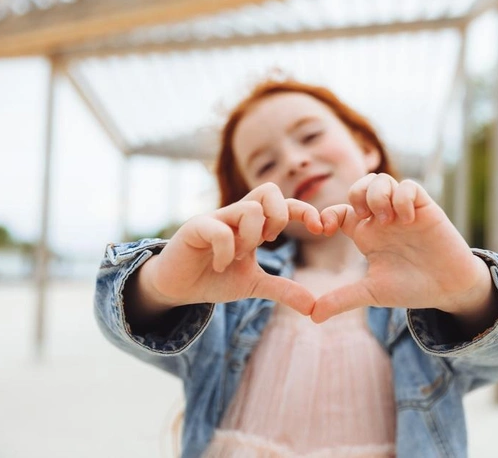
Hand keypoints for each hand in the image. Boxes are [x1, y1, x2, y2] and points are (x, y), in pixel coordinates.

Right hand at [135, 183, 322, 318]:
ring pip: (249, 209)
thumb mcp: (254, 285)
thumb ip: (283, 289)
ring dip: (252, 237)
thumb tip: (314, 306)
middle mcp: (236, 215)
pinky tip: (221, 265)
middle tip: (269, 241)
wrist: (177, 287)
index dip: (305, 211)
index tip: (320, 229)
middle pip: (269, 190)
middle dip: (280, 216)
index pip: (284, 204)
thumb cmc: (215, 277)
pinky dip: (227, 249)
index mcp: (253, 225)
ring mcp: (216, 219)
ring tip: (238, 257)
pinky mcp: (195, 228)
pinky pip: (219, 228)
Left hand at [311, 174, 494, 324]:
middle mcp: (382, 218)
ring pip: (381, 180)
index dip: (326, 215)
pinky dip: (403, 197)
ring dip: (378, 196)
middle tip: (363, 218)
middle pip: (360, 186)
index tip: (323, 231)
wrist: (448, 288)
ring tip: (388, 221)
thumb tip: (313, 316)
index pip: (339, 212)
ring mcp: (403, 210)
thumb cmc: (411, 287)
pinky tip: (407, 219)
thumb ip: (342, 299)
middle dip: (356, 195)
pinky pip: (409, 186)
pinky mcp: (425, 208)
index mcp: (366, 234)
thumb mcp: (372, 293)